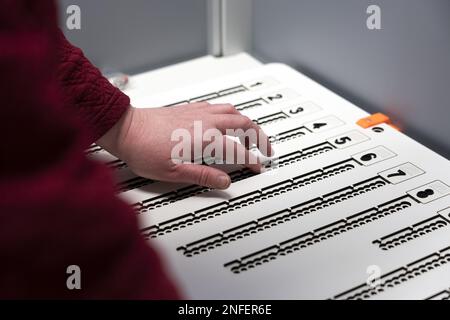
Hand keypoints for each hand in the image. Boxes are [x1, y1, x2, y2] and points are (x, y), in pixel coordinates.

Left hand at [97, 102, 272, 188]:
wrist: (126, 129)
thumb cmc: (144, 149)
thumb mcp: (174, 172)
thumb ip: (203, 176)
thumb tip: (225, 181)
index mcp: (206, 139)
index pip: (238, 150)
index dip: (252, 160)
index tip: (257, 166)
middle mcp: (206, 122)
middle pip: (244, 124)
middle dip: (260, 137)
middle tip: (265, 149)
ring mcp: (199, 112)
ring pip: (233, 112)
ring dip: (248, 122)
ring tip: (252, 134)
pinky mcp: (190, 108)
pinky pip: (218, 106)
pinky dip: (230, 113)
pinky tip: (226, 118)